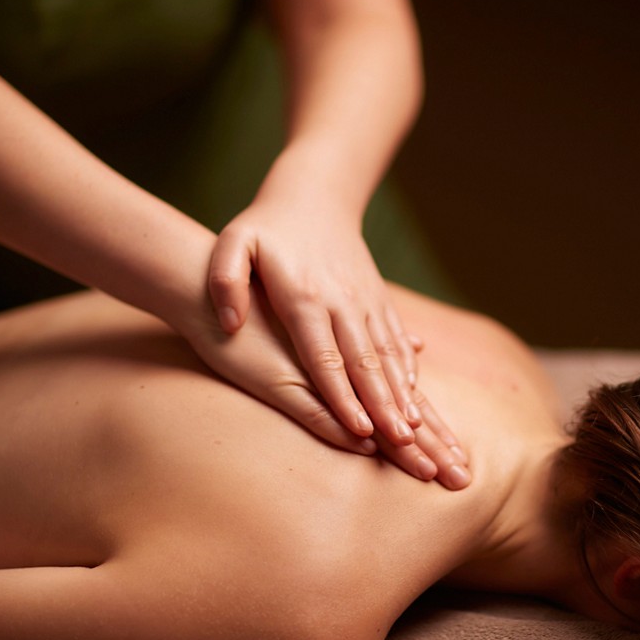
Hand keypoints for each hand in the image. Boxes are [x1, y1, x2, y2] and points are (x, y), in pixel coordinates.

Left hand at [207, 189, 467, 480]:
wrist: (314, 195)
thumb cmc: (265, 226)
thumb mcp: (233, 243)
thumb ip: (225, 280)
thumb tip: (229, 321)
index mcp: (306, 296)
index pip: (326, 357)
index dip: (342, 395)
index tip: (358, 429)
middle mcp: (342, 301)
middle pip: (365, 363)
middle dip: (384, 406)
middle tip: (401, 444)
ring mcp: (364, 300)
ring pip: (387, 354)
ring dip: (402, 394)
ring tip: (415, 430)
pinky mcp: (377, 298)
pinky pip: (395, 338)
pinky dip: (407, 369)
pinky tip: (415, 395)